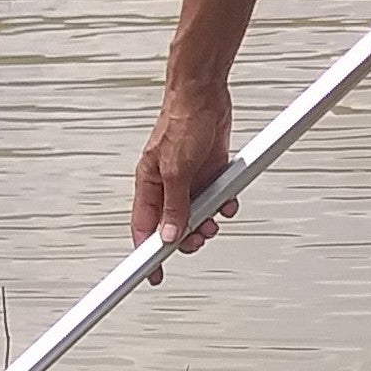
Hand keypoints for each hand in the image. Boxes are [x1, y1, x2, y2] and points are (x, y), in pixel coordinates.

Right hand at [131, 83, 233, 285]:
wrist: (205, 95)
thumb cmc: (181, 121)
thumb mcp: (176, 170)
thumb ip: (175, 205)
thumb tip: (171, 234)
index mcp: (148, 184)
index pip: (142, 228)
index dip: (145, 255)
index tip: (151, 275)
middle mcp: (167, 184)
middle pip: (172, 225)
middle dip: (186, 236)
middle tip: (199, 238)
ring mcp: (189, 178)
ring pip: (196, 214)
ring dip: (208, 221)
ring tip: (215, 220)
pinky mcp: (209, 171)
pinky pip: (215, 197)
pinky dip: (223, 203)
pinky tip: (228, 201)